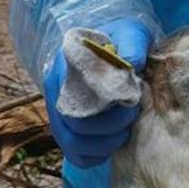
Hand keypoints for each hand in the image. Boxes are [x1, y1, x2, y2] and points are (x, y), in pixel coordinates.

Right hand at [42, 19, 152, 169]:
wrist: (113, 47)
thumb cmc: (120, 40)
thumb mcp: (129, 31)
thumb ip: (132, 43)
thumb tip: (132, 64)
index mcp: (65, 66)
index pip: (74, 96)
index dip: (104, 108)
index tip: (129, 100)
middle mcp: (56, 92)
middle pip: (73, 125)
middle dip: (108, 127)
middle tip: (130, 116)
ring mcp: (59, 114)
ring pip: (72, 144)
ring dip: (103, 144)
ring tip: (124, 132)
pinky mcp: (68, 131)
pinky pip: (75, 155)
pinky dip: (95, 156)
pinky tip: (112, 143)